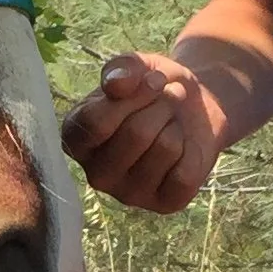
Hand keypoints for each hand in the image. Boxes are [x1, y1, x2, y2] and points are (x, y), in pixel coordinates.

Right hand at [60, 51, 227, 211]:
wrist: (196, 109)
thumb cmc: (156, 88)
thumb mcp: (137, 66)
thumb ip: (122, 69)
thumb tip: (115, 84)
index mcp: (76, 140)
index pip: (96, 123)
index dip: (133, 96)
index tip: (154, 80)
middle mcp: (96, 174)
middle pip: (135, 135)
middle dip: (161, 106)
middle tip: (168, 99)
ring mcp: (128, 194)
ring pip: (164, 149)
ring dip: (176, 125)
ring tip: (172, 122)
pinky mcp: (163, 204)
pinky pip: (183, 174)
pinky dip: (192, 151)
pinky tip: (183, 149)